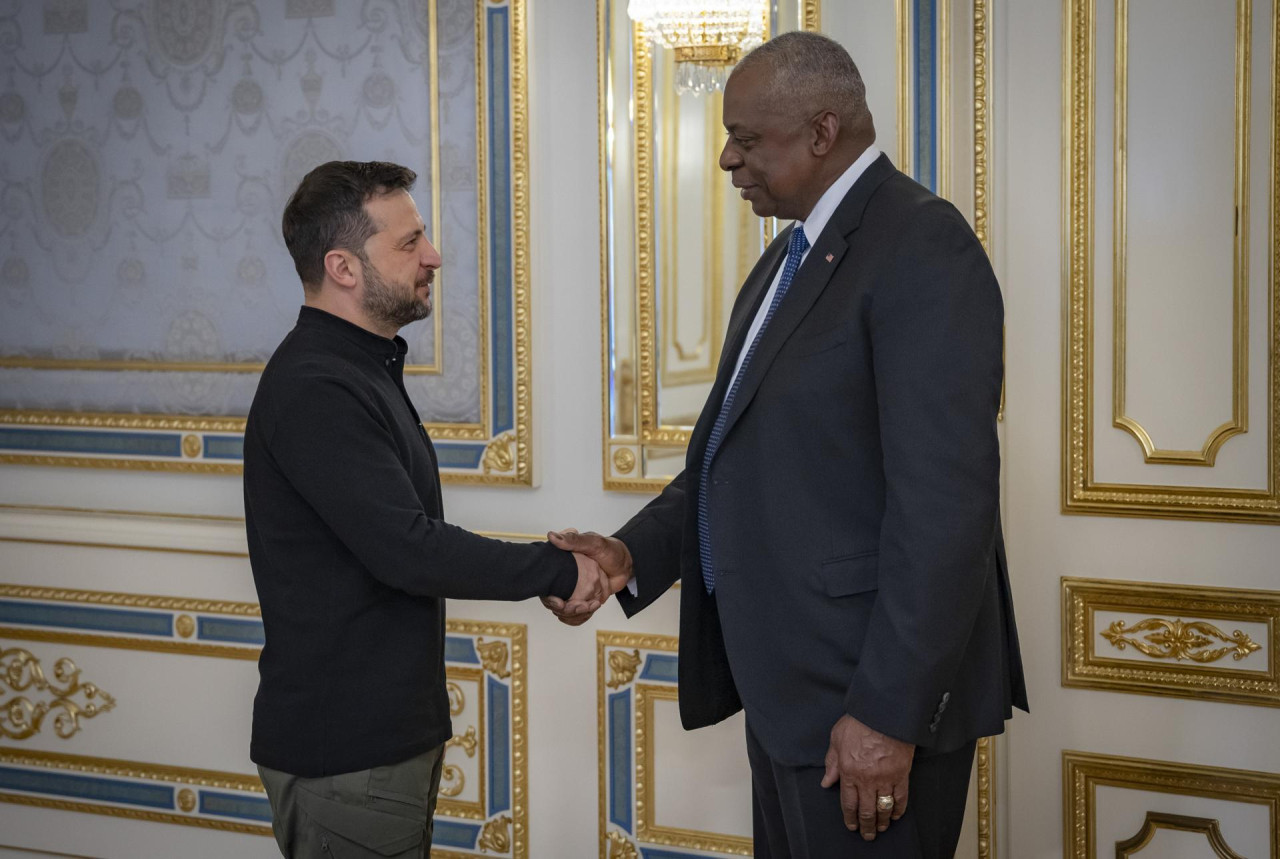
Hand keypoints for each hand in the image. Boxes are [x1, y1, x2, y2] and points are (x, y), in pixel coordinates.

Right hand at [540, 529, 633, 625]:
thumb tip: (552, 536)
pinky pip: (575, 616)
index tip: (559, 602)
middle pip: (553, 604)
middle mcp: (564, 580)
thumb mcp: (593, 543)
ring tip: (591, 605)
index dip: (549, 598)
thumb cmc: (610, 550)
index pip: (546, 586)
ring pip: (563, 613)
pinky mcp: (582, 600)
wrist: (626, 563)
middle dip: (565, 610)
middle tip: (581, 606)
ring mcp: (573, 592)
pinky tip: (590, 609)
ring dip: (574, 615)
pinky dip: (580, 617)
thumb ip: (573, 540)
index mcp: (560, 566)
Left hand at [819, 714, 914, 840]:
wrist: (884, 713)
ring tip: (880, 828)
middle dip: (866, 826)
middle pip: (866, 810)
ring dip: (881, 821)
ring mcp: (885, 778)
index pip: (848, 803)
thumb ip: (831, 762)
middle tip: (867, 835)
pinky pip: (900, 798)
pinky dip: (898, 809)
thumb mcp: (836, 738)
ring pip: (883, 808)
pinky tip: (895, 815)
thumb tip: (827, 781)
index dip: (850, 817)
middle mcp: (866, 779)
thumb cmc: (859, 722)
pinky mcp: (902, 774)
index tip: (852, 826)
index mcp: (848, 771)